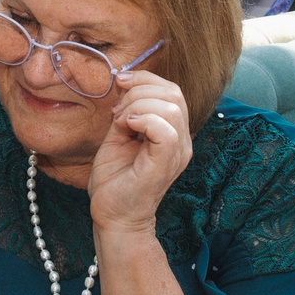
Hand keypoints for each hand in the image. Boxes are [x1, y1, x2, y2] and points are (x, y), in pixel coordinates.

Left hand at [87, 71, 190, 237]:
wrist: (113, 216)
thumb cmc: (115, 180)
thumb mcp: (119, 134)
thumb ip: (127, 110)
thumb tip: (125, 83)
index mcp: (173, 132)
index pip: (172, 90)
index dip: (145, 78)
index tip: (120, 84)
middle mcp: (182, 141)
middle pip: (174, 93)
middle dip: (139, 91)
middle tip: (117, 112)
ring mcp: (177, 153)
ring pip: (171, 107)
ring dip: (137, 106)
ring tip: (120, 123)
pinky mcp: (165, 164)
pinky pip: (166, 130)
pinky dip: (144, 120)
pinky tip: (127, 128)